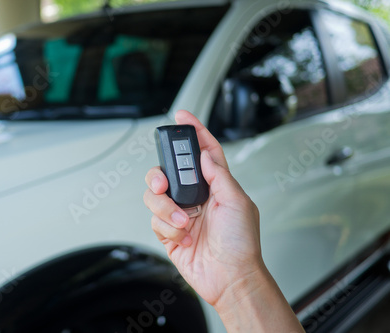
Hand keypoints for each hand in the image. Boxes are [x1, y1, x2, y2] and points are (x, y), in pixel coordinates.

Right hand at [144, 110, 262, 308]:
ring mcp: (180, 214)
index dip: (193, 132)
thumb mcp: (237, 201)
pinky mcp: (168, 231)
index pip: (203, 152)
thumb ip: (219, 175)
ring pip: (155, 196)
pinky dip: (167, 227)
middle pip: (168, 172)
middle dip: (160, 176)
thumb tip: (205, 154)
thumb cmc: (242, 244)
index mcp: (214, 186)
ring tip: (184, 223)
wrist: (230, 278)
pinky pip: (155, 220)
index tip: (182, 116)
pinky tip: (184, 237)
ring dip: (166, 209)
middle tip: (163, 184)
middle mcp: (195, 197)